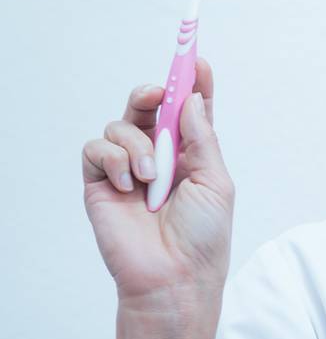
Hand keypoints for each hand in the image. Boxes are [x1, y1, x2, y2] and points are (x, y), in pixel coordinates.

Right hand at [80, 56, 234, 303]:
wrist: (172, 278)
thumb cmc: (202, 239)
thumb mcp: (216, 183)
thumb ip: (202, 138)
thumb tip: (192, 99)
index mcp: (193, 155)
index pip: (190, 111)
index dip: (192, 84)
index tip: (196, 60)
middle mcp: (159, 156)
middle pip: (149, 107)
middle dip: (153, 94)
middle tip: (159, 95)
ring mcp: (127, 168)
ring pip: (122, 125)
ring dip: (137, 144)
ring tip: (150, 177)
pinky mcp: (100, 182)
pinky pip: (96, 148)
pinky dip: (113, 159)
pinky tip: (129, 185)